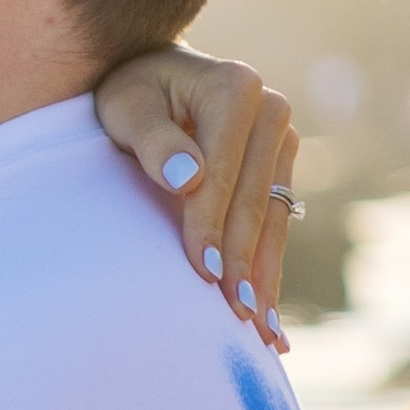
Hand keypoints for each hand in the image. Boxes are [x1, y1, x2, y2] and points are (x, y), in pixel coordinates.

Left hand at [96, 47, 296, 348]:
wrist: (153, 76)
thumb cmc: (129, 93)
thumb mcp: (126, 108)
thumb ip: (153, 141)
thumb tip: (188, 179)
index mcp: (236, 89)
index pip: (220, 174)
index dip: (210, 227)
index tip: (204, 275)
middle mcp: (271, 109)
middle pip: (254, 202)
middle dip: (244, 264)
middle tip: (237, 320)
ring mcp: (283, 139)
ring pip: (274, 219)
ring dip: (267, 277)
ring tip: (262, 333)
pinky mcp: (283, 165)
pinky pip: (278, 223)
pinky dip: (270, 268)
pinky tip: (269, 314)